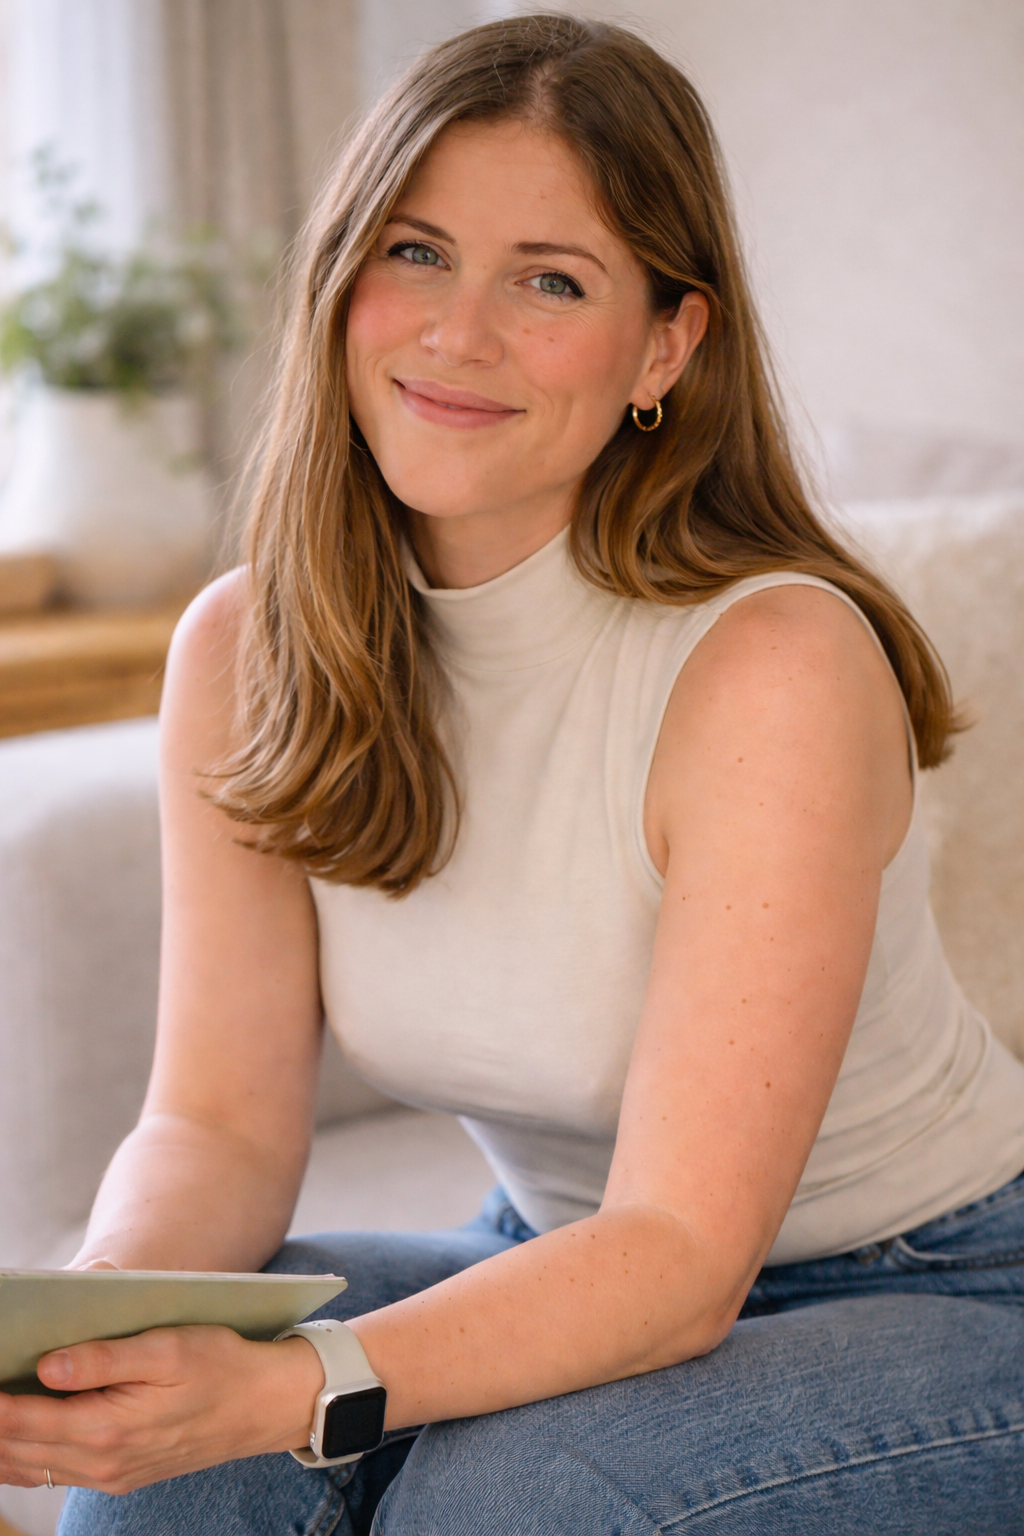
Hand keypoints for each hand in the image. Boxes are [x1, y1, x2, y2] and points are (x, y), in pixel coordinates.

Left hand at [0, 1326, 324, 1493]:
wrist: (265, 1406)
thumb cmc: (220, 1364)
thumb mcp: (167, 1348)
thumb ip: (103, 1359)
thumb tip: (45, 1367)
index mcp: (110, 1427)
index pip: (24, 1420)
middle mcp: (104, 1461)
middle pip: (18, 1449)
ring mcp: (111, 1474)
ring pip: (31, 1468)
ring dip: (1, 1444)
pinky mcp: (120, 1475)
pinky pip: (55, 1472)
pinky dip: (25, 1456)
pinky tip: (13, 1435)